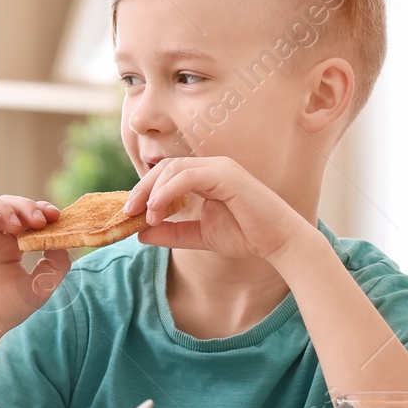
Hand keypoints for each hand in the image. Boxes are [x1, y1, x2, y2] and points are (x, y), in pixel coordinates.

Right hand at [0, 193, 67, 337]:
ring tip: (16, 226)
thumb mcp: (40, 287)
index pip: (25, 215)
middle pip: (7, 204)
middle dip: (26, 206)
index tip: (55, 216)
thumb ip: (57, 264)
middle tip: (38, 220)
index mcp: (9, 245)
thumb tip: (64, 240)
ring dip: (4, 206)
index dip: (40, 209)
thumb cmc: (3, 311)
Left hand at [123, 156, 314, 261]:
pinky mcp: (227, 175)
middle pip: (165, 167)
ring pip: (174, 168)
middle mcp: (211, 166)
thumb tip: (140, 234)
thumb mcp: (199, 236)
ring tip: (147, 216)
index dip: (144, 190)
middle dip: (142, 188)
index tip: (129, 212)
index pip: (166, 173)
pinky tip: (159, 208)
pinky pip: (188, 176)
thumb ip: (172, 233)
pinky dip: (168, 190)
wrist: (279, 242)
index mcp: (205, 176)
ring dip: (154, 191)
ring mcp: (220, 167)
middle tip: (128, 211)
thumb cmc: (245, 235)